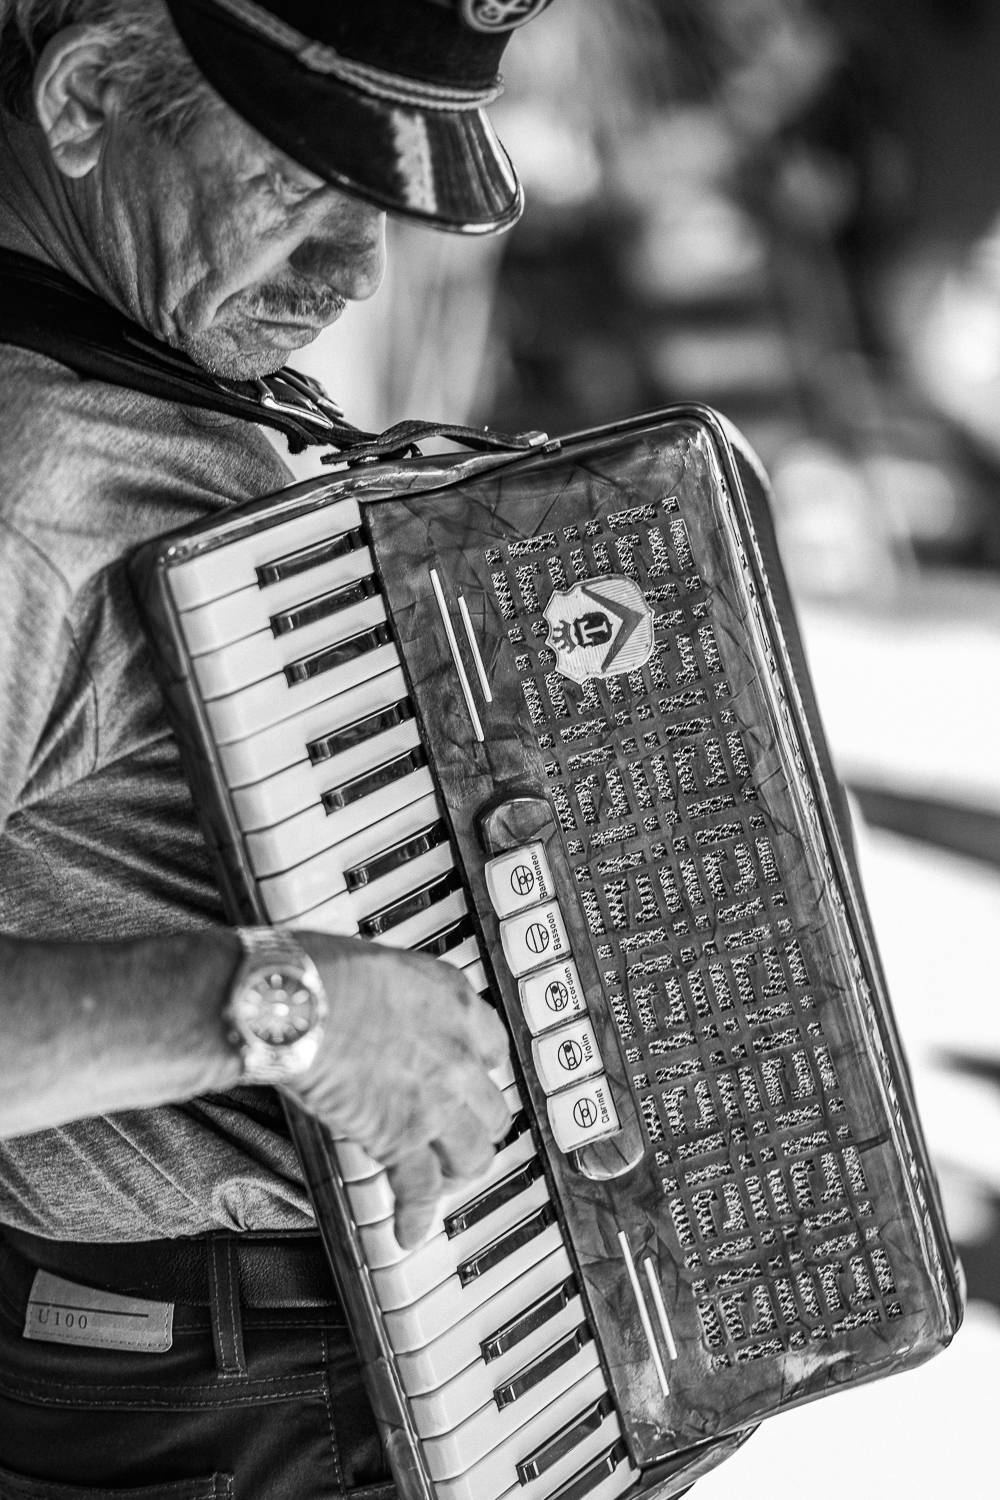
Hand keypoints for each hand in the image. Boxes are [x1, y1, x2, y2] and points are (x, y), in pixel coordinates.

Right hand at [288, 933, 511, 1248]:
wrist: (297, 1003)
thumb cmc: (321, 973)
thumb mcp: (383, 964)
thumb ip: (400, 995)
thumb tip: (384, 1007)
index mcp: (454, 1003)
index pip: (494, 1046)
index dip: (481, 1069)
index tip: (472, 1078)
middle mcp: (458, 1054)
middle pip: (492, 1107)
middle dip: (476, 1125)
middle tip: (458, 1133)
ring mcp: (436, 1102)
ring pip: (474, 1154)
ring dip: (460, 1171)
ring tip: (444, 1181)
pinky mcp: (400, 1140)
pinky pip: (420, 1192)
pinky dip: (415, 1217)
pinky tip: (409, 1230)